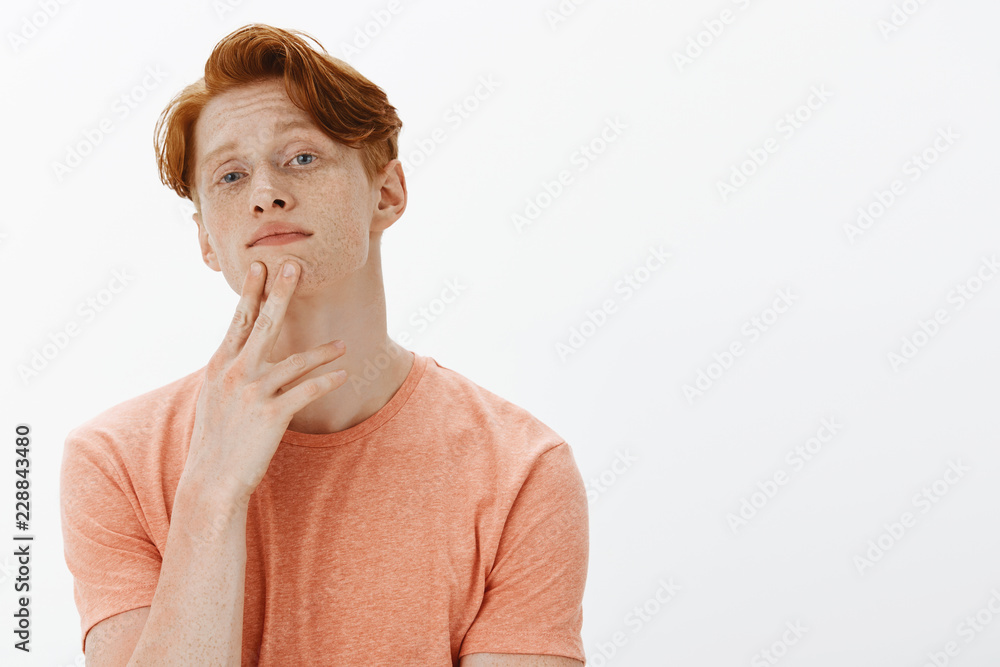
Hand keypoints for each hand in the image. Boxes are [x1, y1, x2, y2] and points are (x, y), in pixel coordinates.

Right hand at [182, 259, 346, 503]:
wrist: (211, 481)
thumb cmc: (215, 442)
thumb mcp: (212, 400)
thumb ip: (227, 374)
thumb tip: (238, 356)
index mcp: (218, 366)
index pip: (238, 321)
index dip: (250, 292)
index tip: (259, 265)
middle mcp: (234, 373)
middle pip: (263, 325)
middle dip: (279, 293)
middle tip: (293, 265)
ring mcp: (252, 393)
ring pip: (295, 361)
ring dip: (322, 352)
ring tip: (342, 345)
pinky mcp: (272, 414)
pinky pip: (307, 391)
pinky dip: (327, 381)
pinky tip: (343, 376)